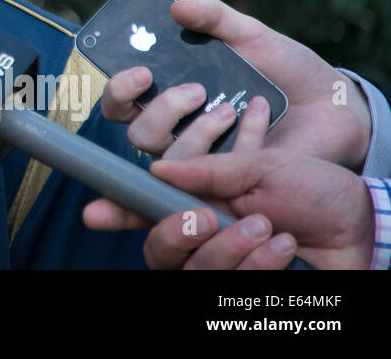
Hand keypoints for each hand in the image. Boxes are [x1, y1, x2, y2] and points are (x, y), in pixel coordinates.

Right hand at [84, 109, 376, 268]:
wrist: (361, 224)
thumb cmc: (313, 189)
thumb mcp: (262, 164)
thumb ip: (209, 167)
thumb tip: (156, 168)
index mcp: (199, 203)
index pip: (143, 211)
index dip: (114, 211)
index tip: (94, 212)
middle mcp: (205, 240)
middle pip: (158, 253)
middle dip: (178, 234)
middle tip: (207, 217)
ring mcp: (227, 269)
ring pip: (194, 273)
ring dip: (230, 248)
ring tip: (269, 227)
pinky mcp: (247, 292)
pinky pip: (230, 288)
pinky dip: (258, 265)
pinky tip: (284, 249)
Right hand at [100, 0, 371, 168]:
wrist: (329, 103)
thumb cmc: (282, 67)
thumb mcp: (248, 33)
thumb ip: (213, 17)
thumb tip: (177, 6)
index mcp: (166, 95)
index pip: (119, 105)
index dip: (119, 92)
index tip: (141, 72)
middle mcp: (176, 131)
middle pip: (138, 135)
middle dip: (161, 112)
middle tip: (195, 90)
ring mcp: (203, 160)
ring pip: (173, 158)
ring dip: (199, 131)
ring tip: (231, 108)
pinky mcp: (232, 180)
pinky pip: (217, 172)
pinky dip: (239, 138)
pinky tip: (259, 116)